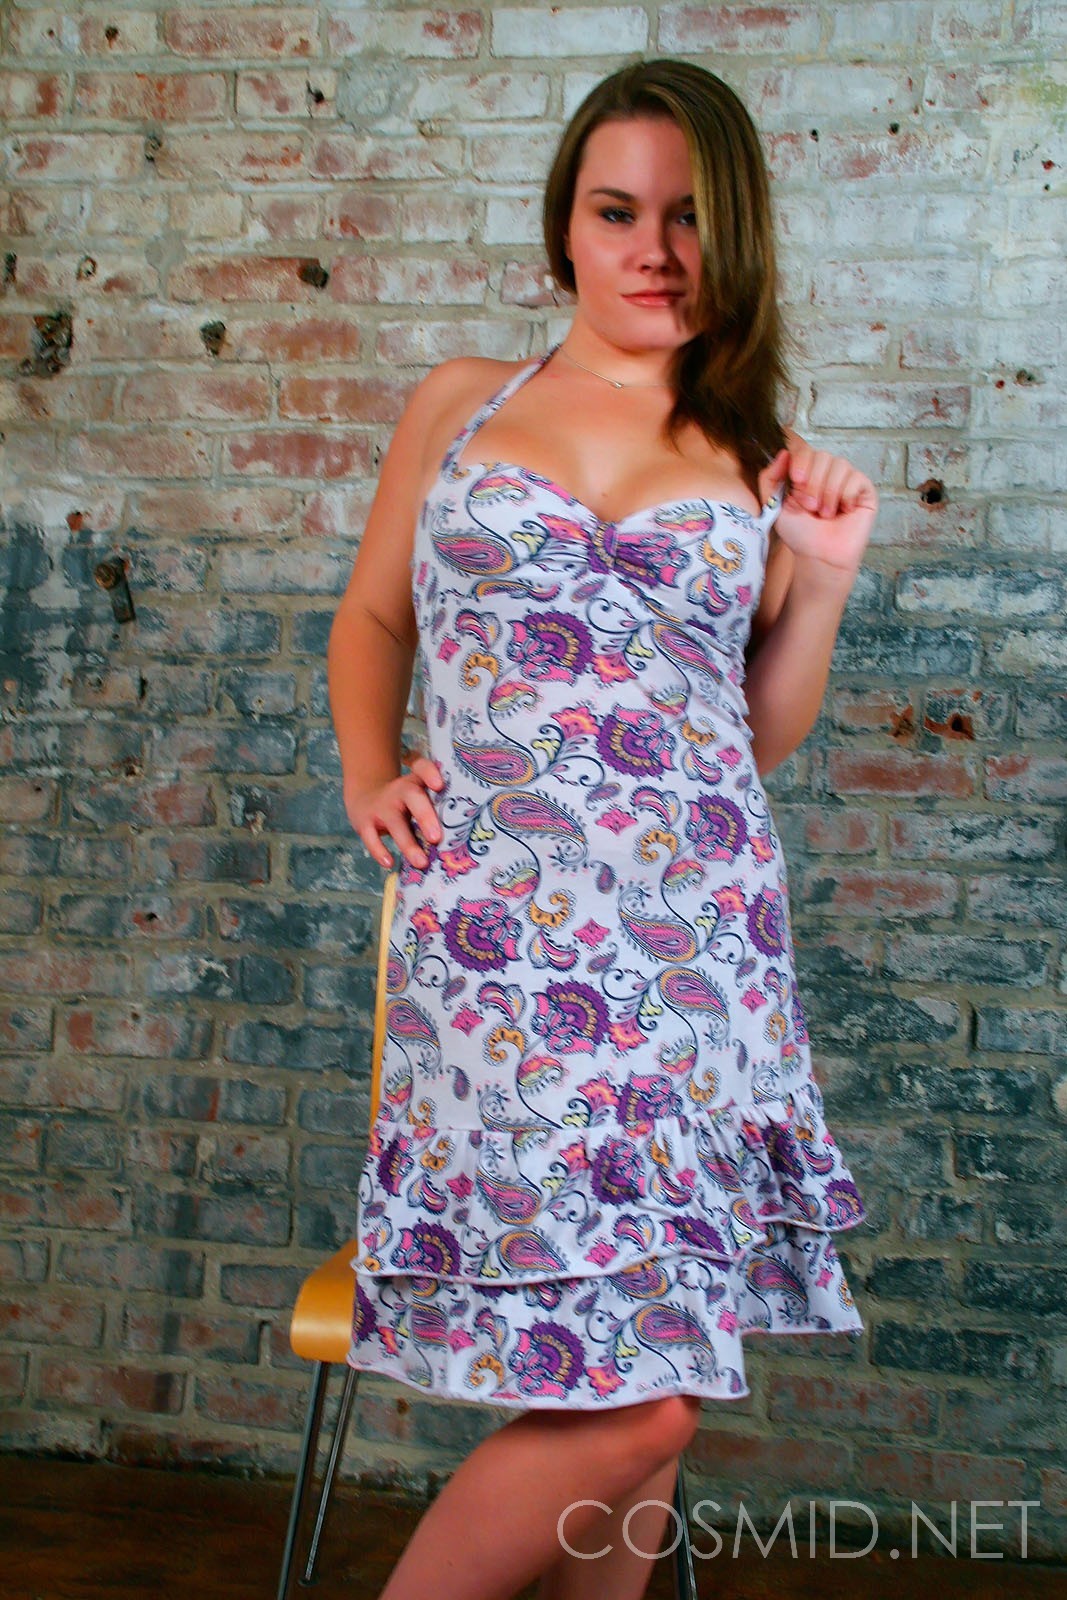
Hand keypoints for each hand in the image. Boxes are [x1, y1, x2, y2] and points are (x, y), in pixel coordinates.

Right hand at [344, 753, 443, 869]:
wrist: (366, 797)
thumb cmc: (406, 801)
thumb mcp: (419, 795)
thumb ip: (439, 805)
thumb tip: (466, 833)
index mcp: (416, 782)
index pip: (422, 768)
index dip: (430, 773)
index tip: (439, 785)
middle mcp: (399, 790)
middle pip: (413, 797)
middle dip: (425, 817)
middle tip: (436, 838)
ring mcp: (381, 807)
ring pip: (395, 824)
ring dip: (408, 844)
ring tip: (422, 863)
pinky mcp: (365, 823)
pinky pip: (371, 838)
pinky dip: (379, 851)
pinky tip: (389, 863)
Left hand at [758, 437, 877, 574]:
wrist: (819, 556)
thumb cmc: (800, 534)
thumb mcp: (774, 505)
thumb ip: (769, 478)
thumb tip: (784, 453)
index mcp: (807, 472)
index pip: (805, 450)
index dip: (801, 463)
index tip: (797, 482)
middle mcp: (827, 472)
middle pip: (822, 455)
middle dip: (813, 483)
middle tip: (811, 507)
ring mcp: (847, 479)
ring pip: (839, 464)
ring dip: (828, 492)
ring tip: (825, 513)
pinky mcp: (864, 489)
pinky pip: (855, 478)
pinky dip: (845, 495)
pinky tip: (843, 511)